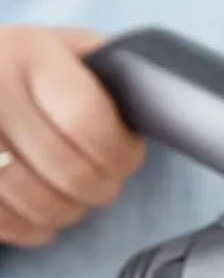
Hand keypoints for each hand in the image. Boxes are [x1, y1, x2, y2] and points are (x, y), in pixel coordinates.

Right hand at [0, 26, 145, 246]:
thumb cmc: (29, 67)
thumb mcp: (68, 48)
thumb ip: (109, 73)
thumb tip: (154, 107)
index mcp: (32, 56)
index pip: (89, 123)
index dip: (119, 155)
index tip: (126, 159)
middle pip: (68, 172)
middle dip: (99, 190)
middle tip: (102, 185)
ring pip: (35, 202)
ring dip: (66, 213)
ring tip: (72, 200)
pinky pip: (2, 219)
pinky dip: (29, 228)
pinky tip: (39, 218)